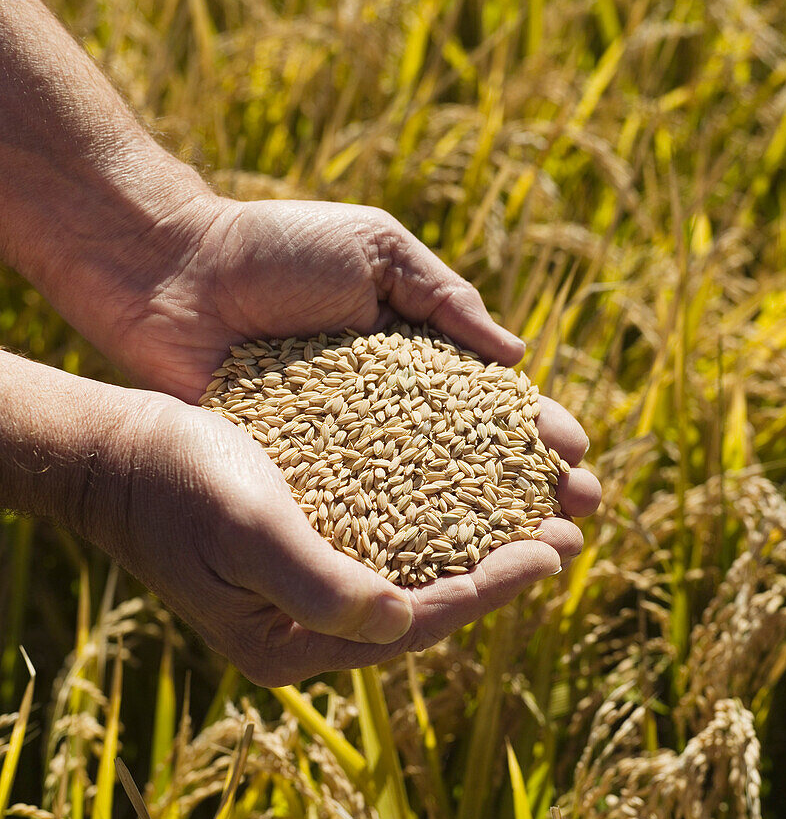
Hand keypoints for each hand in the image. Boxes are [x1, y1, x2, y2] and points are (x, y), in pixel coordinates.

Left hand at [78, 197, 598, 679]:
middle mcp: (384, 410)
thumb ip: (445, 298)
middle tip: (578, 521)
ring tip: (534, 555)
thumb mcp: (375, 250)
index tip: (580, 459)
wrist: (173, 270)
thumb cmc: (277, 247)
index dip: (535, 431)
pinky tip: (440, 572)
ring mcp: (340, 448)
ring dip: (478, 528)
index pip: (488, 402)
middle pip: (468, 460)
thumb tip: (518, 357)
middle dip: (526, 488)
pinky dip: (395, 542)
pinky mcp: (294, 473)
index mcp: (412, 355)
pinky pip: (350, 514)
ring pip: (419, 498)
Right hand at [93, 387, 595, 685]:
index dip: (488, 590)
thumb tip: (404, 622)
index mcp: (293, 642)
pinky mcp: (309, 541)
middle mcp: (308, 624)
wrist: (122, 452)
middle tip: (569, 533)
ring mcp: (309, 584)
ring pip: (415, 569)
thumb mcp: (248, 532)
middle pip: (426, 602)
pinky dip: (437, 516)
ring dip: (478, 540)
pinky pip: (389, 537)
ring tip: (538, 511)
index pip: (416, 624)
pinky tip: (473, 489)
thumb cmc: (180, 486)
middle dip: (499, 569)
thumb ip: (321, 586)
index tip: (552, 552)